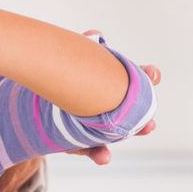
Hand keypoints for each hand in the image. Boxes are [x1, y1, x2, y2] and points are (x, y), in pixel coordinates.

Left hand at [68, 29, 160, 164]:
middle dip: (144, 119)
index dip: (147, 76)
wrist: (38, 110)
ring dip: (130, 135)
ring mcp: (98, 128)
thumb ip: (83, 50)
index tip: (154, 73)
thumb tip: (95, 34)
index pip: (134, 80)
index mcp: (110, 87)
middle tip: (150, 122)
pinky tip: (104, 158)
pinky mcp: (82, 144)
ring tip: (140, 135)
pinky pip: (93, 151)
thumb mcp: (72, 64)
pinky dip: (99, 155)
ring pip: (118, 134)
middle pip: (133, 114)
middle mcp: (110, 109)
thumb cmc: (64, 82)